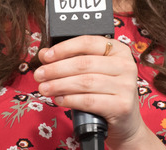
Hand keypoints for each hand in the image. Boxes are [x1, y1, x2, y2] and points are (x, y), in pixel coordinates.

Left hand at [34, 36, 163, 148]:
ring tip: (44, 88)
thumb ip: (70, 60)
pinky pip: (89, 101)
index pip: (88, 42)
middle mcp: (126, 65)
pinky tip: (59, 99)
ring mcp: (126, 86)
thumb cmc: (106, 93)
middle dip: (56, 69)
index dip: (64, 48)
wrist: (125, 123)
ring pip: (85, 82)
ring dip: (59, 85)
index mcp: (119, 50)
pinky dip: (70, 100)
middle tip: (39, 75)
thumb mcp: (92, 72)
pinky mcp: (122, 106)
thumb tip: (44, 54)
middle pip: (83, 63)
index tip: (46, 56)